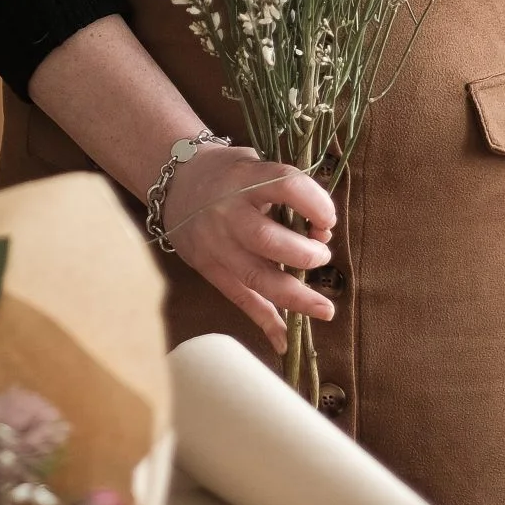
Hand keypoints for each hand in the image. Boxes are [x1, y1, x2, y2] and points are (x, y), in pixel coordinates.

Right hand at [161, 145, 336, 355]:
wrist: (176, 182)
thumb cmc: (229, 172)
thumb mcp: (255, 164)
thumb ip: (286, 192)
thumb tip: (321, 233)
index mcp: (245, 178)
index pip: (286, 185)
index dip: (316, 203)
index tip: (328, 220)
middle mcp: (227, 212)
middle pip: (268, 240)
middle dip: (305, 254)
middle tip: (322, 255)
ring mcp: (216, 244)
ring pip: (256, 277)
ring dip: (295, 297)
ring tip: (325, 309)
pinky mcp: (208, 267)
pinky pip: (239, 298)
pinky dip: (264, 321)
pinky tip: (284, 340)